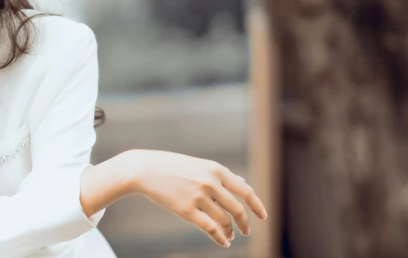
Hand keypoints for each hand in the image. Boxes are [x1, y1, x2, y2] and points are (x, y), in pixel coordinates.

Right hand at [124, 149, 267, 247]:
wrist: (144, 169)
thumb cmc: (172, 166)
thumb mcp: (200, 165)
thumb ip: (222, 175)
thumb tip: (243, 182)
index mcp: (216, 170)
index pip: (245, 190)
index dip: (256, 206)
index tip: (263, 217)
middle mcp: (210, 183)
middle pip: (237, 209)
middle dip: (244, 223)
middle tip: (245, 231)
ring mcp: (199, 197)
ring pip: (224, 220)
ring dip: (229, 232)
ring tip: (229, 236)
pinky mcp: (186, 210)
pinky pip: (210, 228)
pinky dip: (220, 237)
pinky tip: (223, 242)